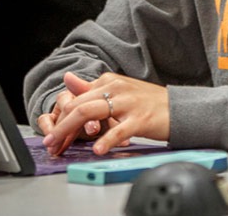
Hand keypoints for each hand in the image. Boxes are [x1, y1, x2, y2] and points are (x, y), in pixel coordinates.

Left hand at [40, 72, 168, 156]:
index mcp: (109, 81)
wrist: (179, 108)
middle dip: (60, 125)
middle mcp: (116, 88)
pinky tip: (97, 150)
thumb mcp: (118, 91)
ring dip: (71, 130)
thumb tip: (68, 78)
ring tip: (60, 145)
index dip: (61, 117)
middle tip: (48, 142)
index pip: (77, 99)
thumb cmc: (148, 102)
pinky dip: (105, 140)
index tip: (52, 134)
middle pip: (79, 105)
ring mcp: (128, 103)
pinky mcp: (140, 119)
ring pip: (92, 113)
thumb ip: (91, 88)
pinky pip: (118, 130)